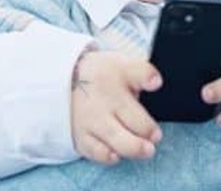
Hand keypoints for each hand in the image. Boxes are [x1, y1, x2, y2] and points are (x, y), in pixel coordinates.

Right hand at [71, 50, 163, 164]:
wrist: (64, 84)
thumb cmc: (103, 77)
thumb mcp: (123, 65)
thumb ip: (143, 73)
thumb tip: (156, 83)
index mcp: (117, 76)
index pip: (137, 73)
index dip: (148, 78)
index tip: (156, 83)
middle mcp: (105, 98)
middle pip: (130, 115)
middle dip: (147, 129)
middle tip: (156, 136)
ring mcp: (92, 119)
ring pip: (115, 136)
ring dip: (133, 146)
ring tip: (147, 150)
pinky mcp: (82, 136)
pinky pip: (95, 150)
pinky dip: (106, 155)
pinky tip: (117, 155)